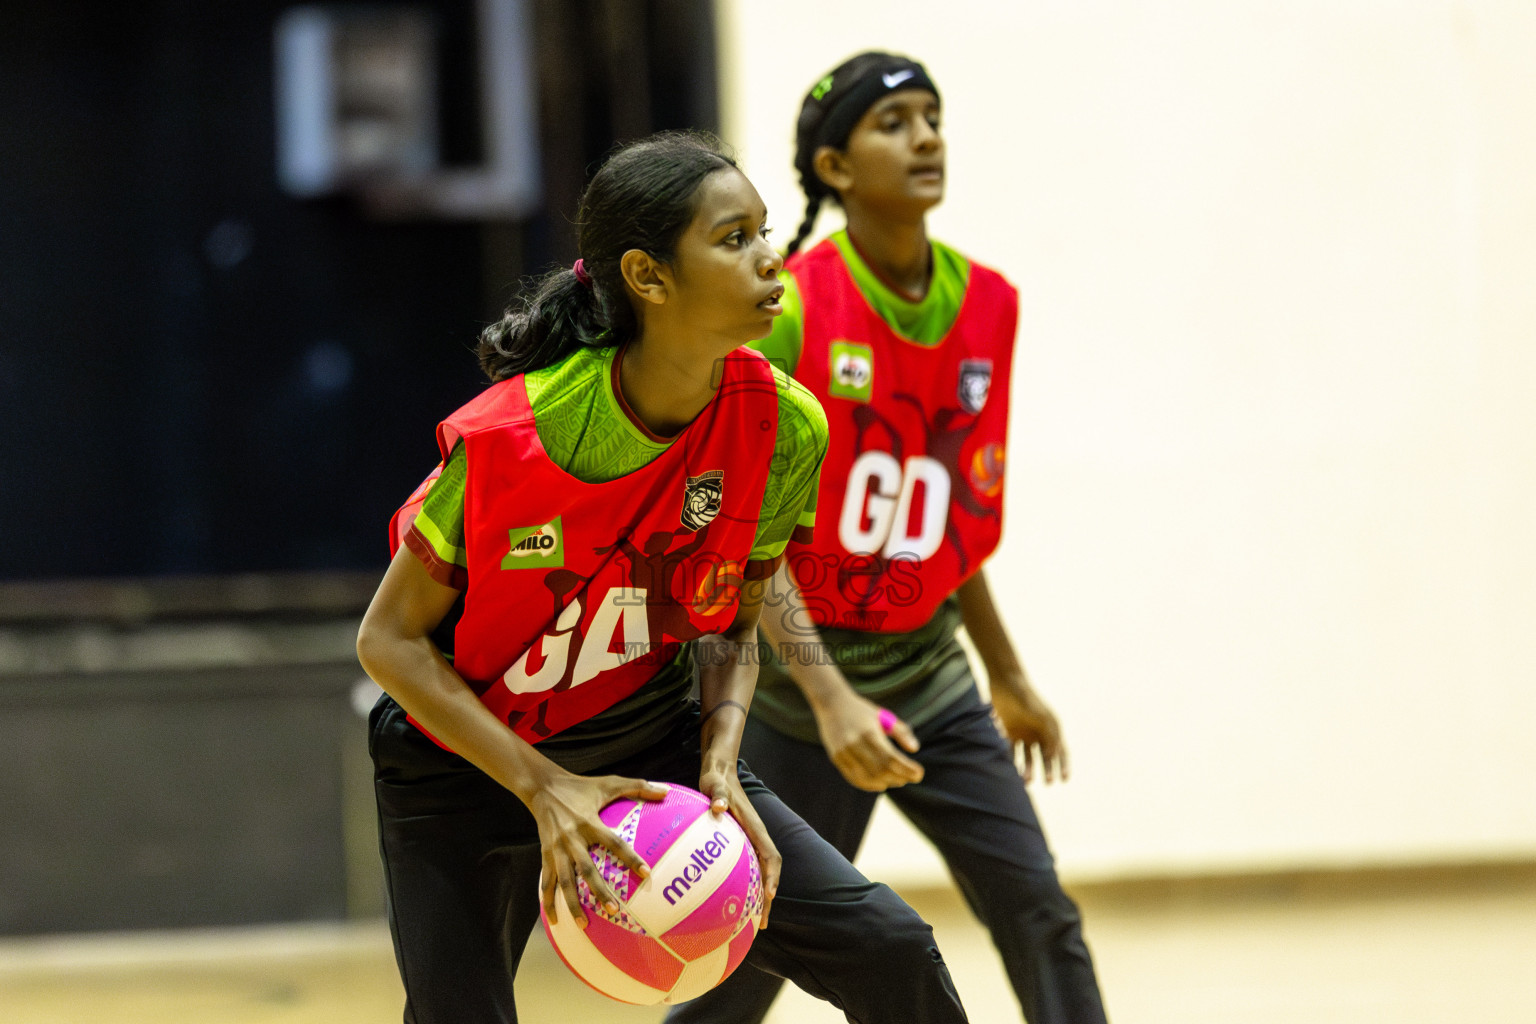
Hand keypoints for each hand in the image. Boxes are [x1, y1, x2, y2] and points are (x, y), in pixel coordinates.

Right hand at [530, 772, 667, 927]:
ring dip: (572, 904)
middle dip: (599, 891)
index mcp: (589, 822)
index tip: (646, 874)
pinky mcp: (545, 855)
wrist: (542, 787)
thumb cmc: (581, 786)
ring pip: (564, 881)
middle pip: (586, 869)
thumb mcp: (608, 782)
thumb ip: (638, 786)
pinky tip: (553, 920)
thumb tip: (667, 791)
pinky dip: (547, 901)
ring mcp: (556, 849)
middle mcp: (572, 838)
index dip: (630, 858)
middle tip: (614, 910)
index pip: (614, 842)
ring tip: (583, 925)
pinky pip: (546, 882)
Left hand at [699, 764, 781, 930]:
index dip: (772, 876)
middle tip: (760, 924)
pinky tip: (725, 902)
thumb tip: (719, 806)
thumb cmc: (717, 778)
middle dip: (767, 899)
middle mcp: (755, 837)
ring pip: (758, 874)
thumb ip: (718, 794)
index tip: (768, 896)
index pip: (770, 855)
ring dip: (757, 897)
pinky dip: (742, 887)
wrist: (719, 771)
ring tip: (748, 923)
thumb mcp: (715, 784)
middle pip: (768, 872)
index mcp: (754, 827)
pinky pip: (743, 869)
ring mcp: (747, 841)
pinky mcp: (738, 844)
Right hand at [813, 692, 923, 792]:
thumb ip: (901, 732)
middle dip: (899, 777)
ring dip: (885, 783)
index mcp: (869, 732)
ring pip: (867, 777)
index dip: (907, 769)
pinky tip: (880, 784)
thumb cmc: (861, 710)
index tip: (919, 774)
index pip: (892, 758)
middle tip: (910, 778)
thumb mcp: (883, 716)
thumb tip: (915, 749)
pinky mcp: (836, 758)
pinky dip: (868, 785)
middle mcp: (855, 744)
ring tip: (897, 781)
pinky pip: (854, 778)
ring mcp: (843, 752)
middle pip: (881, 770)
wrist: (831, 703)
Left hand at [990, 678, 1067, 783]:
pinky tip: (1012, 770)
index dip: (1063, 765)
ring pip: (1028, 757)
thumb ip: (1050, 735)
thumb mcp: (1041, 716)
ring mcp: (1024, 733)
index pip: (1061, 751)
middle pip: (1045, 757)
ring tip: (1026, 780)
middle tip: (1047, 783)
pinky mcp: (1009, 732)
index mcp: (1051, 728)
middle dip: (1047, 770)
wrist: (1005, 682)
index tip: (1064, 779)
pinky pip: (1012, 751)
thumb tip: (1055, 755)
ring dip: (1029, 769)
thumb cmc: (1027, 698)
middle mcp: (1039, 732)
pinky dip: (1012, 760)